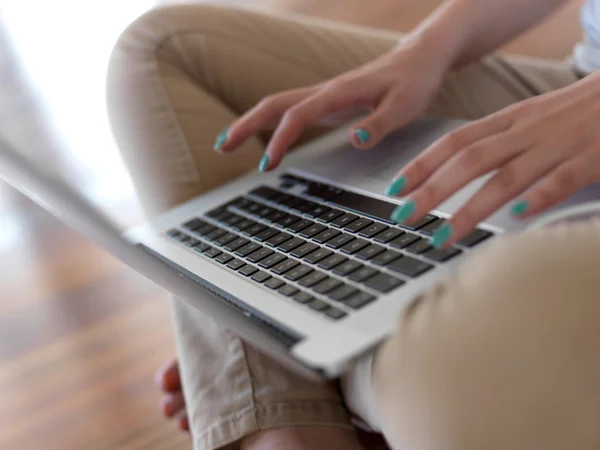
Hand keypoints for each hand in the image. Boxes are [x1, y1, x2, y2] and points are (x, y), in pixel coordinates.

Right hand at [214, 37, 450, 169]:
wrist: (421, 57)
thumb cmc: (414, 82)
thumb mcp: (404, 106)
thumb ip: (378, 125)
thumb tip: (354, 142)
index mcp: (339, 93)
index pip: (298, 116)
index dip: (279, 140)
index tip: (266, 165)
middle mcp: (325, 91)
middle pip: (274, 104)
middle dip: (245, 125)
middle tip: (220, 148)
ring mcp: (324, 94)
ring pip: (278, 104)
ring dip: (251, 122)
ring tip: (227, 143)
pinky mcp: (327, 100)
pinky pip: (291, 109)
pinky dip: (270, 122)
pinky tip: (265, 136)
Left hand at [387, 71, 599, 247]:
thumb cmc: (576, 111)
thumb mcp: (531, 119)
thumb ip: (498, 143)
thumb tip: (456, 172)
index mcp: (510, 120)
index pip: (455, 141)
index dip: (422, 164)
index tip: (395, 187)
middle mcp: (526, 131)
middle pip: (469, 161)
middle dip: (431, 190)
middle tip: (404, 216)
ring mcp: (557, 144)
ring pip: (505, 177)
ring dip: (470, 208)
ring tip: (443, 235)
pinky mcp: (591, 156)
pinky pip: (561, 179)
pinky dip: (538, 197)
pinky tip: (516, 216)